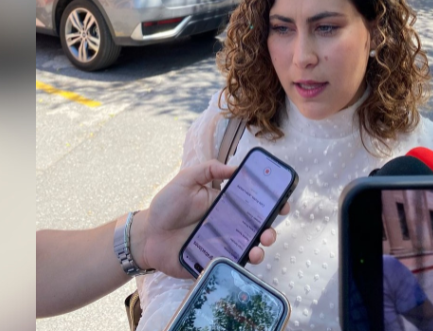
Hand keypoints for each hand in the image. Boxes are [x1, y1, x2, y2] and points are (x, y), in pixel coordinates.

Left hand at [131, 160, 289, 278]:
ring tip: (258, 248)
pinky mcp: (214, 262)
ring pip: (250, 248)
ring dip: (260, 249)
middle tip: (270, 229)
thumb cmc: (166, 206)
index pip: (255, 203)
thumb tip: (234, 168)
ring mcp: (223, 245)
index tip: (284, 202)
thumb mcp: (185, 179)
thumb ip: (208, 169)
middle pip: (258, 228)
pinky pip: (233, 264)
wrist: (147, 236)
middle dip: (271, 229)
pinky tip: (241, 260)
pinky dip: (241, 264)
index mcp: (227, 204)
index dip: (273, 202)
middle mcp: (230, 225)